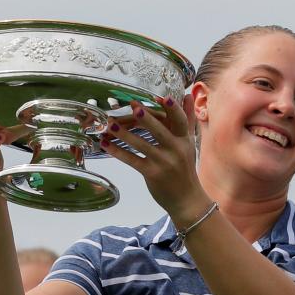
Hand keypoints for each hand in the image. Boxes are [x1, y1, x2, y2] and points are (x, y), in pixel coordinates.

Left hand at [98, 96, 209, 224]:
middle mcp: (175, 150)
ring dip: (124, 134)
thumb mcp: (189, 143)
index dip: (173, 109)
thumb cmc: (185, 169)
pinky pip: (132, 160)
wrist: (186, 199)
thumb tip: (189, 95)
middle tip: (133, 106)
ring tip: (110, 124)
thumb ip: (187, 120)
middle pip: (160, 131)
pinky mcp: (151, 174)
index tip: (163, 98)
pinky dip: (117, 151)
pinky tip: (105, 144)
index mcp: (184, 140)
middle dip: (146, 119)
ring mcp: (163, 162)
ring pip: (142, 145)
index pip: (181, 121)